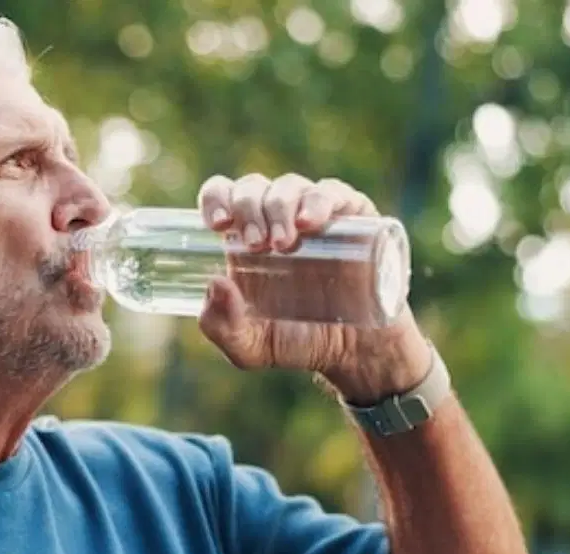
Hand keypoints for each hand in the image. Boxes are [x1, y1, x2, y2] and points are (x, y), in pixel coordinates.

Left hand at [195, 173, 431, 403]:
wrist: (354, 352)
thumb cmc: (296, 343)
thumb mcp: (249, 347)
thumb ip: (221, 326)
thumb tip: (215, 282)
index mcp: (243, 239)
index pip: (222, 195)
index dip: (216, 198)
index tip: (218, 225)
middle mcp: (276, 220)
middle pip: (253, 187)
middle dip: (249, 208)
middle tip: (257, 244)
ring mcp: (314, 215)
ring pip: (290, 186)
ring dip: (279, 207)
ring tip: (284, 245)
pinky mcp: (352, 217)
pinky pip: (334, 193)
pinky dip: (319, 200)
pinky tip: (310, 222)